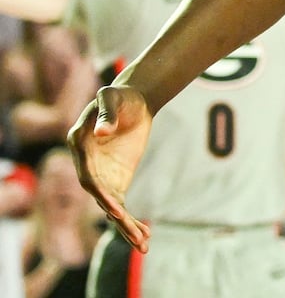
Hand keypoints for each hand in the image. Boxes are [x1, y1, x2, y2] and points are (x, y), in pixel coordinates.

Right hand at [67, 86, 153, 251]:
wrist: (132, 102)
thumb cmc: (120, 96)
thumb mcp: (113, 97)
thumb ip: (107, 114)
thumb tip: (103, 133)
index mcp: (80, 145)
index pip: (88, 175)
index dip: (99, 192)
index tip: (114, 208)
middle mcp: (86, 165)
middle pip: (99, 197)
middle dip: (115, 215)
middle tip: (132, 233)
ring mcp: (101, 176)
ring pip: (110, 206)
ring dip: (126, 226)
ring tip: (144, 245)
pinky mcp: (116, 180)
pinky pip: (122, 204)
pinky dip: (131, 220)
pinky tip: (146, 235)